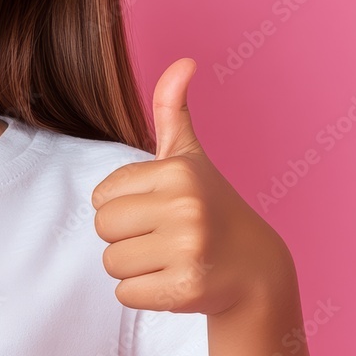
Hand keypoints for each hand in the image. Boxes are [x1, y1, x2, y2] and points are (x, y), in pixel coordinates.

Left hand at [91, 58, 288, 316]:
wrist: (255, 268)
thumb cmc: (209, 204)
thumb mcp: (189, 155)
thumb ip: (172, 108)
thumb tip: (183, 61)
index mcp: (177, 173)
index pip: (101, 196)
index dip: (122, 205)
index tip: (155, 208)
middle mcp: (185, 208)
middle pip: (102, 228)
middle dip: (124, 236)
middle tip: (159, 235)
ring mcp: (189, 250)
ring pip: (111, 263)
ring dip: (132, 266)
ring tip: (166, 257)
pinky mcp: (186, 289)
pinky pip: (125, 293)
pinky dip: (141, 293)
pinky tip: (172, 280)